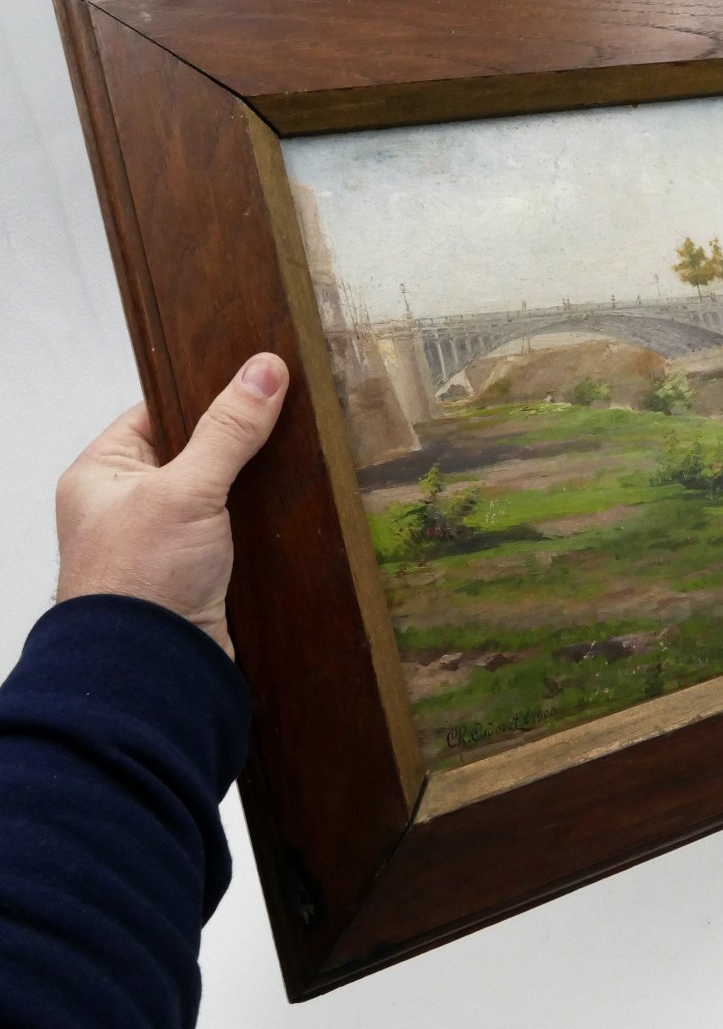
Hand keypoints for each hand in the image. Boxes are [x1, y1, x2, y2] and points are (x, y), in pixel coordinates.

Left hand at [55, 354, 289, 657]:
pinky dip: (261, 522)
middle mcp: (127, 506)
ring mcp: (164, 543)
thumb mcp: (186, 489)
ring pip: (219, 495)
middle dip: (240, 440)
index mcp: (101, 474)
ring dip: (255, 485)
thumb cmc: (141, 577)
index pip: (157, 412)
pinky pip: (234, 533)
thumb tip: (265, 368)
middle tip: (291, 412)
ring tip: (303, 454)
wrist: (151, 672)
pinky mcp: (197, 574)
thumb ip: (228, 430)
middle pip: (194, 453)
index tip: (256, 376)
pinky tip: (295, 507)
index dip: (204, 394)